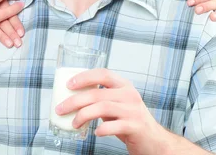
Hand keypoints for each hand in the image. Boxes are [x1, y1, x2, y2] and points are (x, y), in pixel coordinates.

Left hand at [55, 69, 169, 154]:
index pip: (103, 73)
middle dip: (75, 101)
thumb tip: (73, 97)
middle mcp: (129, 95)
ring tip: (74, 123)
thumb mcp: (117, 104)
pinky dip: (101, 130)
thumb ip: (101, 98)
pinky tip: (95, 132)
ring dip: (83, 115)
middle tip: (61, 109)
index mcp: (124, 85)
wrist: (154, 141)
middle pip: (97, 93)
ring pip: (102, 108)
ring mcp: (133, 111)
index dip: (84, 77)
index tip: (68, 84)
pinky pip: (113, 126)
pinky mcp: (135, 127)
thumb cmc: (130, 120)